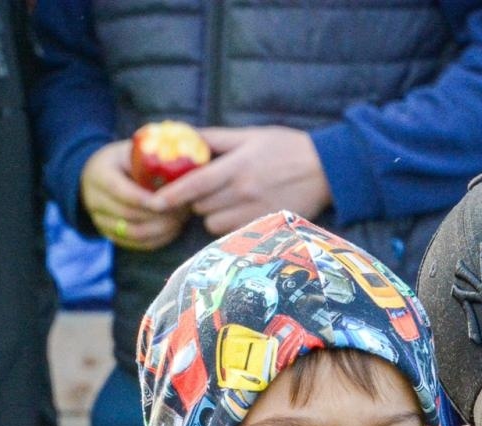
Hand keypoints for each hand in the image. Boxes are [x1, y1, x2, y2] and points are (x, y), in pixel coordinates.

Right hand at [79, 139, 189, 250]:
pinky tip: (173, 228)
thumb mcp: (133, 151)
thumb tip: (180, 162)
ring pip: (133, 233)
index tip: (166, 202)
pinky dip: (157, 239)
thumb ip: (149, 157)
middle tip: (183, 210)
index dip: (143, 199)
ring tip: (181, 219)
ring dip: (160, 229)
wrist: (102, 175)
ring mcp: (100, 219)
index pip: (119, 190)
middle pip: (128, 214)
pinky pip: (136, 244)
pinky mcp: (110, 235)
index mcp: (99, 174)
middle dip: (158, 215)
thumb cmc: (125, 160)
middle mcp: (94, 199)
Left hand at [154, 125, 330, 234]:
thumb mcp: (250, 135)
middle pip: (201, 207)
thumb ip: (216, 138)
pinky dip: (230, 225)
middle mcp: (244, 193)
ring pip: (214, 224)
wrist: (327, 169)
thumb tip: (186, 136)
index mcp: (237, 167)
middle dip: (196, 200)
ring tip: (224, 203)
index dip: (172, 195)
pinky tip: (238, 213)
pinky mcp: (266, 225)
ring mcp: (255, 212)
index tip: (154, 201)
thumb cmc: (287, 147)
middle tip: (204, 191)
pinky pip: (234, 233)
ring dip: (212, 215)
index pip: (194, 184)